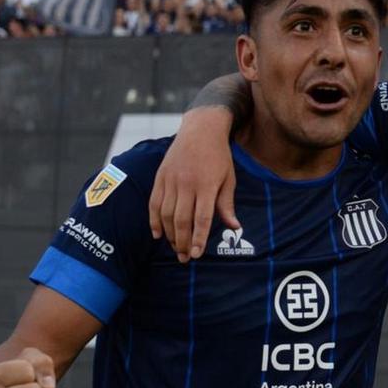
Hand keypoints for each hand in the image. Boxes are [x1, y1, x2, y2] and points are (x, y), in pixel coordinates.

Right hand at [149, 108, 239, 260]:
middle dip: (183, 242)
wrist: (201, 129)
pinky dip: (154, 220)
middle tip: (185, 258)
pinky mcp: (161, 177)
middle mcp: (187, 183)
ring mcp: (171, 180)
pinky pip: (154, 203)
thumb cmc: (219, 156)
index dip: (199, 238)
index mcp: (207, 185)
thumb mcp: (229, 178)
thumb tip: (234, 226)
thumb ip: (227, 204)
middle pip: (181, 220)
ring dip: (169, 235)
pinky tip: (158, 234)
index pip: (201, 218)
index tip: (197, 254)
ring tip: (176, 248)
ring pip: (165, 214)